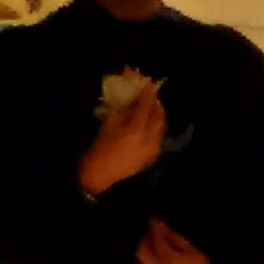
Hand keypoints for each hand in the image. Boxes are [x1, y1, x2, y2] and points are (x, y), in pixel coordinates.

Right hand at [78, 82, 165, 197]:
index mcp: (136, 130)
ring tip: (151, 111)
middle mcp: (149, 139)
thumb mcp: (109, 125)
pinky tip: (150, 127)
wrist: (101, 174)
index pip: (147, 107)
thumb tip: (135, 104)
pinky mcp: (153, 157)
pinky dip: (157, 129)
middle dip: (157, 105)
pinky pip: (159, 138)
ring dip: (158, 117)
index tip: (147, 88)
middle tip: (151, 99)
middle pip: (159, 116)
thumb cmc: (101, 148)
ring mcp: (153, 149)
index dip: (148, 95)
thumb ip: (125, 112)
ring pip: (162, 128)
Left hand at [136, 219, 212, 263]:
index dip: (154, 228)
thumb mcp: (191, 250)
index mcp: (170, 259)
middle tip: (151, 238)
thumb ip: (174, 238)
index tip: (154, 222)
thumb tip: (161, 228)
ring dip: (143, 258)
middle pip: (141, 252)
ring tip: (150, 254)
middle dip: (145, 242)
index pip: (156, 239)